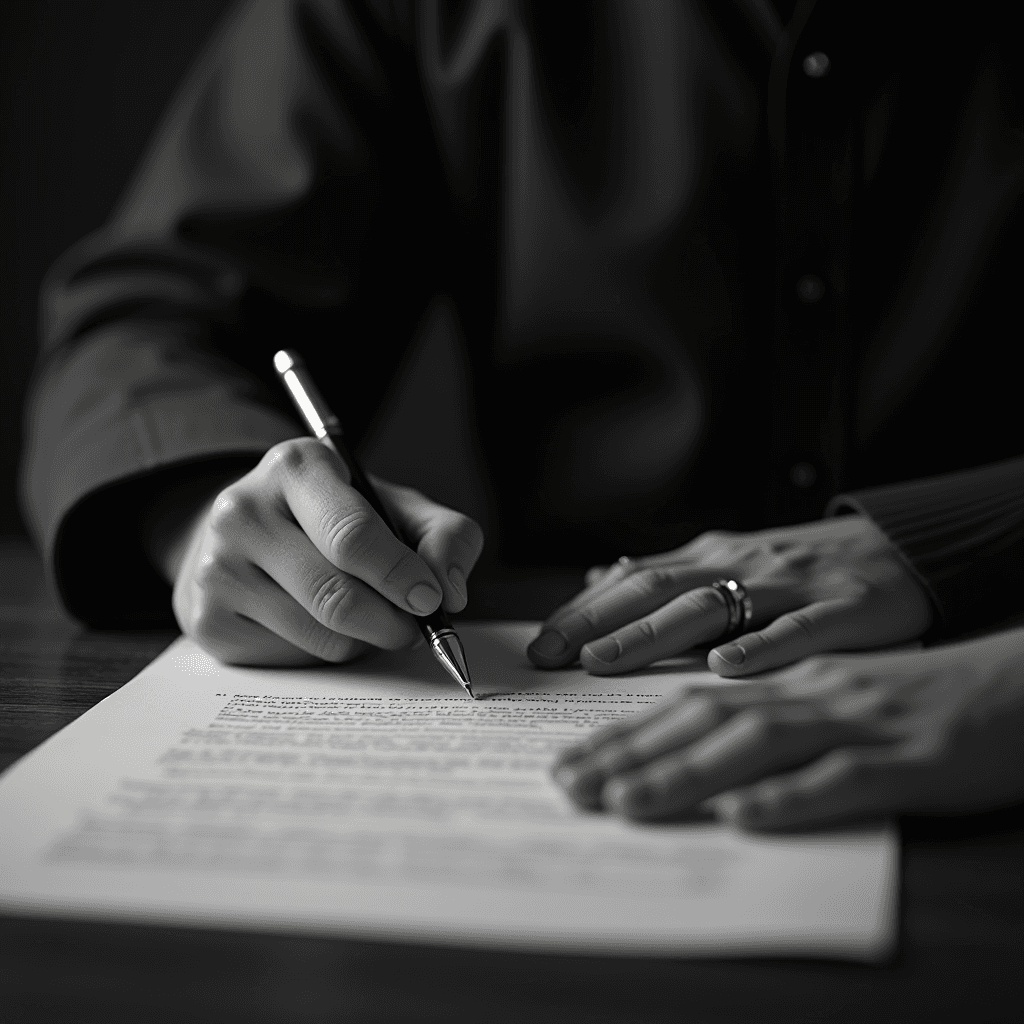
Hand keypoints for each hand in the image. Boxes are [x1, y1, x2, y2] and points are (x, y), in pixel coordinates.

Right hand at [147, 438, 482, 665]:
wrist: (245, 533)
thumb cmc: (334, 519)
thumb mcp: (393, 505)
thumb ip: (443, 535)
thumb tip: (449, 590)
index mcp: (295, 466)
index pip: (352, 534)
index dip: (400, 575)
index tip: (430, 600)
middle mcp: (242, 511)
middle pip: (336, 595)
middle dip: (391, 623)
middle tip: (413, 628)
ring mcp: (216, 568)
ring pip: (319, 635)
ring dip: (363, 641)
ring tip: (368, 619)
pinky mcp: (206, 620)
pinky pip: (292, 659)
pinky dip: (324, 654)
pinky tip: (320, 625)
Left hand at [527, 516, 932, 676]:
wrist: (903, 547)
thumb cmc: (805, 566)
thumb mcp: (731, 561)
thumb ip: (668, 575)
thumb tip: (597, 578)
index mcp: (712, 558)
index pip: (634, 580)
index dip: (584, 611)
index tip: (539, 645)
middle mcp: (741, 564)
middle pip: (658, 589)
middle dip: (599, 622)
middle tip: (551, 655)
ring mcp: (791, 584)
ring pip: (712, 605)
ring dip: (654, 633)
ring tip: (607, 659)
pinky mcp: (845, 609)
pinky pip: (799, 628)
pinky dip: (761, 645)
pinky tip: (727, 667)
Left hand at [552, 631, 1023, 828]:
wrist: (1013, 684)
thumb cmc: (912, 688)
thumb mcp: (827, 676)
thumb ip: (759, 683)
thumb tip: (696, 695)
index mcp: (785, 668)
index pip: (687, 695)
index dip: (624, 725)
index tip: (568, 758)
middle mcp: (808, 684)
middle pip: (704, 712)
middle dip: (630, 750)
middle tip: (569, 786)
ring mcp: (856, 714)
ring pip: (757, 738)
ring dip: (686, 769)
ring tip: (627, 802)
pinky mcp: (908, 755)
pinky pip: (842, 776)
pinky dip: (788, 793)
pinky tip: (742, 814)